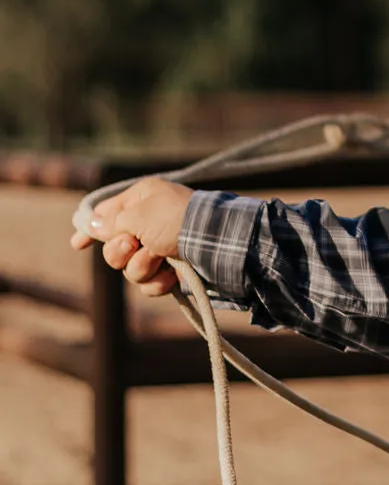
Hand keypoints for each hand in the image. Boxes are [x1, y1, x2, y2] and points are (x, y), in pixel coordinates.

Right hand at [70, 177, 192, 296]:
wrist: (216, 243)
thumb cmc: (176, 220)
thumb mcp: (139, 214)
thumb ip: (112, 222)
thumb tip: (92, 224)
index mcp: (142, 200)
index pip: (107, 213)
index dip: (90, 229)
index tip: (77, 245)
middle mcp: (150, 223)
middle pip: (114, 247)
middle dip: (119, 251)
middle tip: (133, 245)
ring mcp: (161, 249)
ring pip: (129, 269)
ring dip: (141, 266)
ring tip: (159, 258)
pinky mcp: (171, 271)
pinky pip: (149, 284)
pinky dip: (157, 281)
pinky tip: (170, 275)